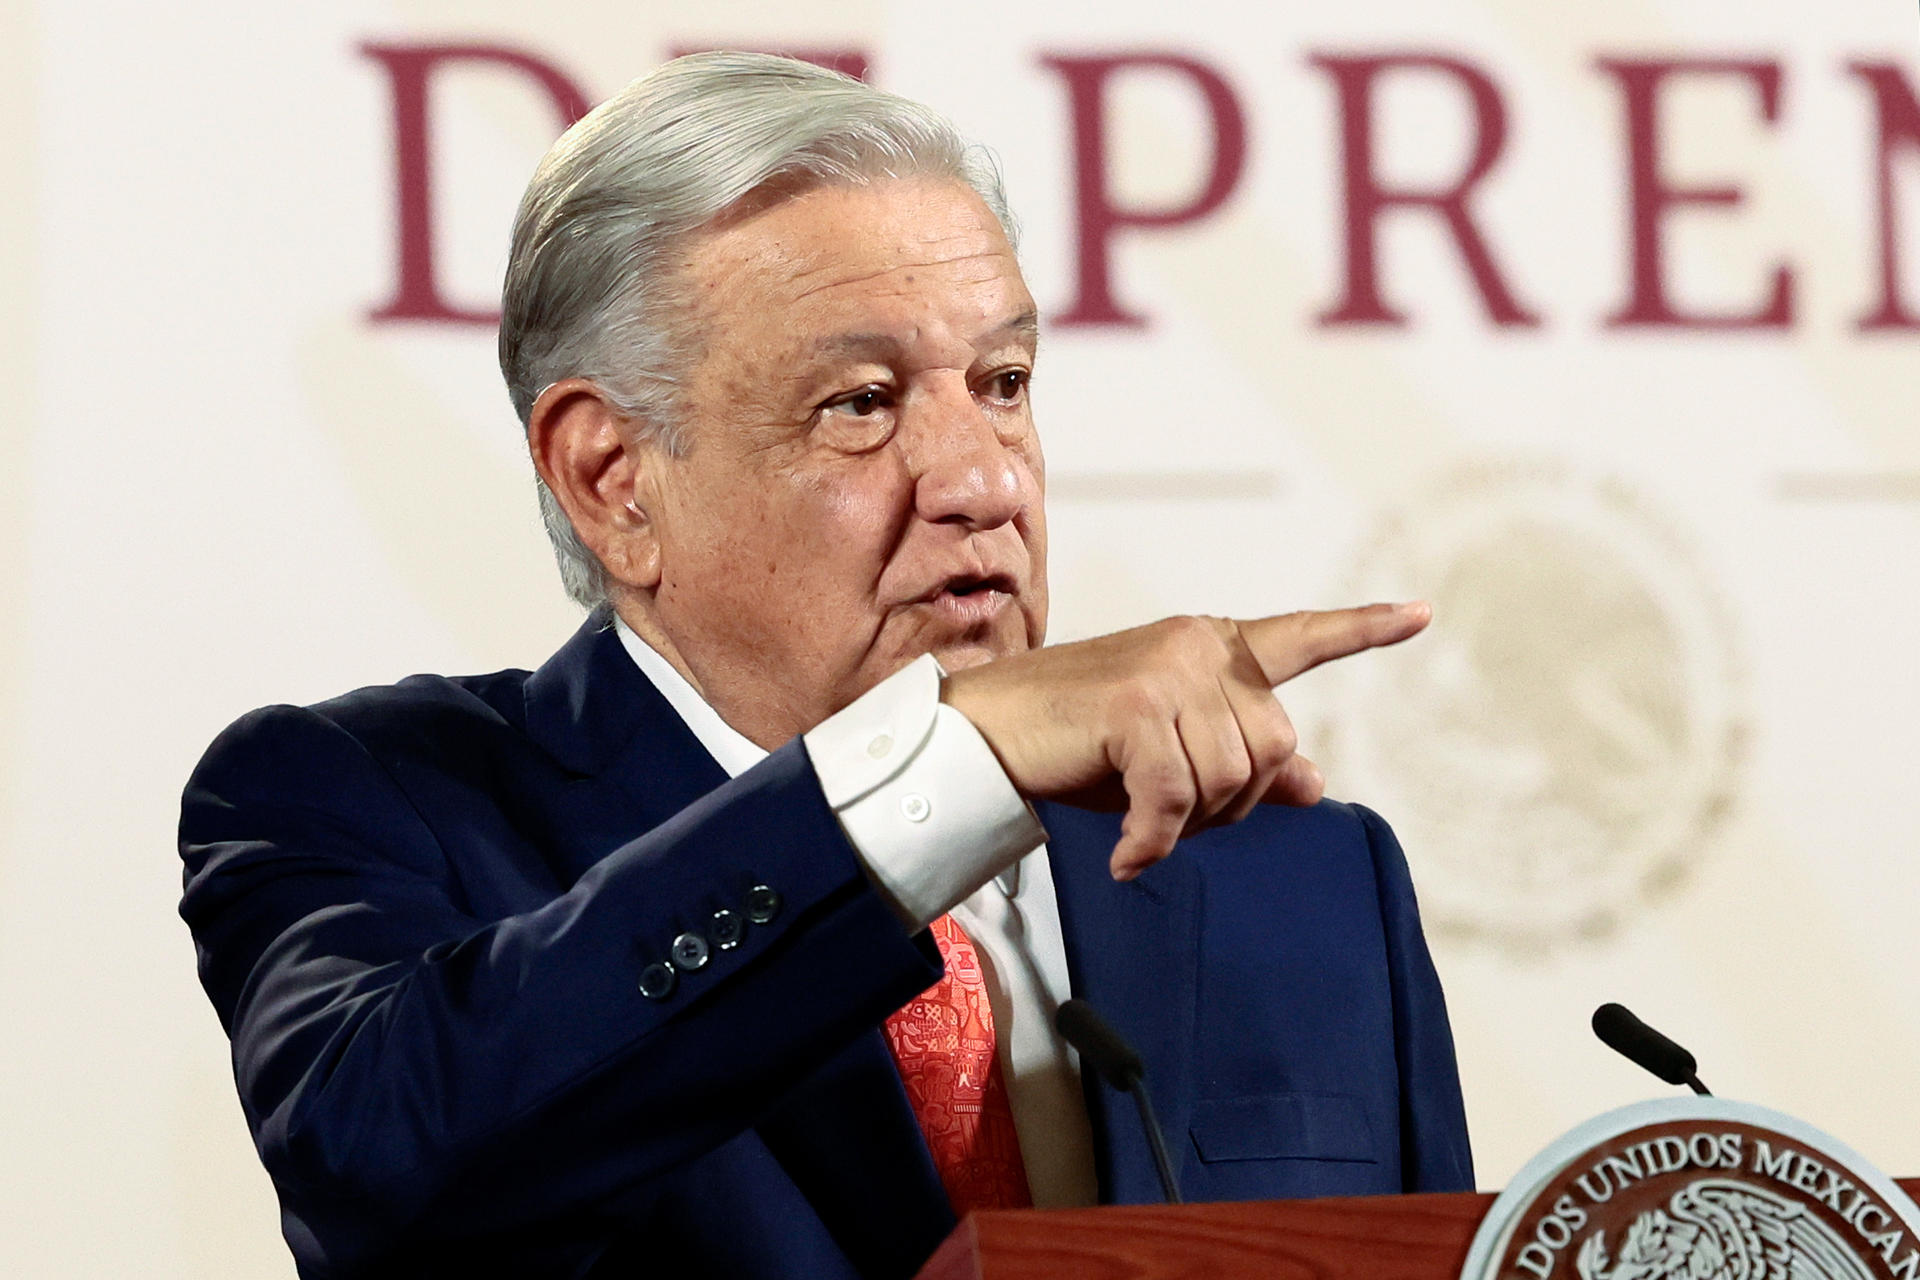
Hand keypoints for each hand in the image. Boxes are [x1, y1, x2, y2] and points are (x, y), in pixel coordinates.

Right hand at [941, 602, 1429, 878]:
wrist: (986, 733)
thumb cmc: (1076, 743)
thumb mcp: (1170, 753)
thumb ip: (1242, 761)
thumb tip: (1315, 783)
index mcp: (1210, 647)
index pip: (1300, 638)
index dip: (1363, 630)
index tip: (1421, 615)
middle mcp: (1197, 646)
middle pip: (1270, 750)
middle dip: (1230, 802)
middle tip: (1166, 814)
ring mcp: (1167, 672)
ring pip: (1228, 780)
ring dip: (1185, 822)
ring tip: (1139, 821)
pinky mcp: (1135, 708)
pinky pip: (1175, 801)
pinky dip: (1154, 841)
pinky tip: (1129, 857)